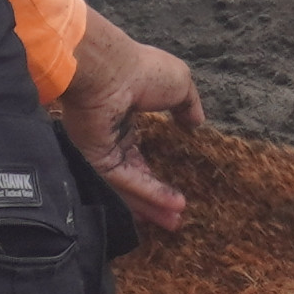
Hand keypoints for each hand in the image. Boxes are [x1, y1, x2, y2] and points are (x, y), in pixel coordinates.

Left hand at [53, 16, 205, 229]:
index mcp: (125, 118)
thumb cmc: (141, 70)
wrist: (108, 70)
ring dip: (153, 204)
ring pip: (130, 185)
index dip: (156, 172)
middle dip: (155, 199)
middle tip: (176, 219)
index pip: (140, 153)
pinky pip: (125, 181)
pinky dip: (149, 193)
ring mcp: (103, 150)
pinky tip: (171, 204)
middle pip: (135, 176)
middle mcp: (112, 137)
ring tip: (175, 223)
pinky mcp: (97, 159)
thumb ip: (188, 106)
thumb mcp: (179, 83)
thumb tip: (196, 124)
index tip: (177, 188)